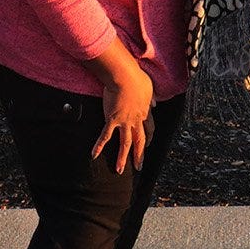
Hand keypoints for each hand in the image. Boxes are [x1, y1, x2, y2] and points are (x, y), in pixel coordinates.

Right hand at [88, 42, 154, 173]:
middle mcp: (136, 120)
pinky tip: (94, 155)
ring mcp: (124, 121)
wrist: (125, 77)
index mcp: (145, 112)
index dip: (148, 138)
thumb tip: (155, 104)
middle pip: (139, 141)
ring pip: (125, 144)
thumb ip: (152, 98)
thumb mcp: (149, 88)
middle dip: (139, 155)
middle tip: (139, 167)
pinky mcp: (112, 120)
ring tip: (119, 171)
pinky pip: (105, 136)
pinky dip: (99, 146)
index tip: (147, 145)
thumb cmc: (137, 78)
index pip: (149, 129)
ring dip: (122, 158)